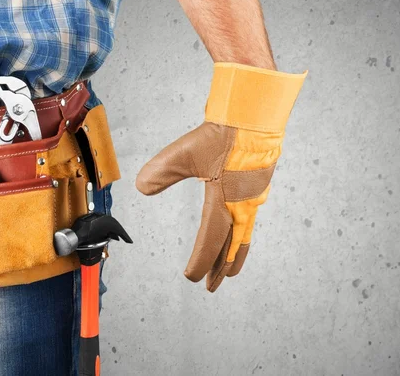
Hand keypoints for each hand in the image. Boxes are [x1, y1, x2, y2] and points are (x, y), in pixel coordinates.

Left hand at [137, 63, 306, 291]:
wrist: (256, 114)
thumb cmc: (224, 132)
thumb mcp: (185, 153)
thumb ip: (162, 172)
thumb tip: (142, 188)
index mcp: (224, 201)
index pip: (210, 241)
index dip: (200, 262)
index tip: (190, 277)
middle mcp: (242, 204)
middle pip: (231, 246)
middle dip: (220, 268)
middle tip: (212, 286)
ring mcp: (253, 197)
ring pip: (244, 235)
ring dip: (235, 254)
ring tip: (232, 270)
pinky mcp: (258, 186)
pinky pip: (249, 219)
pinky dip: (242, 234)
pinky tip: (238, 229)